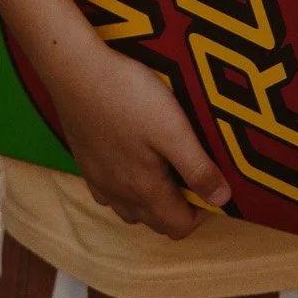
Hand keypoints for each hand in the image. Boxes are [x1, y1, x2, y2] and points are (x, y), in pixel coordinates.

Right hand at [47, 44, 231, 239]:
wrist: (75, 70)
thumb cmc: (127, 95)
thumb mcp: (173, 130)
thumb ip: (198, 169)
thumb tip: (222, 201)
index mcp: (144, 190)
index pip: (179, 227)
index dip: (202, 213)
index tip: (211, 184)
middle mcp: (119, 193)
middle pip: (155, 222)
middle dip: (179, 209)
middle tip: (193, 174)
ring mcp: (98, 179)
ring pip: (130, 210)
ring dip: (152, 202)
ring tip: (166, 169)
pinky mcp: (85, 160)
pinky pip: (109, 191)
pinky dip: (126, 188)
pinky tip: (131, 161)